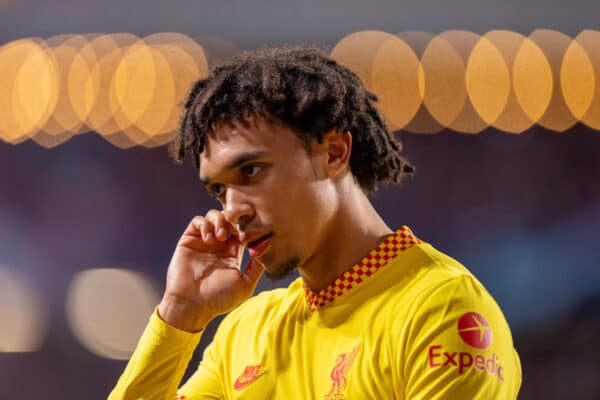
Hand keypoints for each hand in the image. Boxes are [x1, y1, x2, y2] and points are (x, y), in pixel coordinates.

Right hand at [158, 210, 263, 331]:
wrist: (191, 305)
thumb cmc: (218, 299)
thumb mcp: (244, 285)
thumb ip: (256, 267)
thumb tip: (266, 248)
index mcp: (233, 254)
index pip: (242, 231)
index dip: (247, 228)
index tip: (250, 235)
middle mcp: (219, 245)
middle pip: (229, 220)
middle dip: (234, 221)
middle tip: (236, 231)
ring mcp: (204, 242)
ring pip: (214, 216)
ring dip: (220, 220)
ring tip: (222, 236)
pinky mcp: (189, 240)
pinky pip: (198, 221)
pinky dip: (205, 224)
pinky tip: (209, 238)